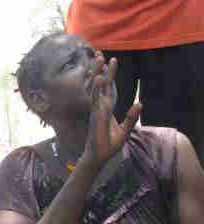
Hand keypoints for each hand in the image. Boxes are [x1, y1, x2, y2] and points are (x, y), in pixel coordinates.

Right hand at [82, 52, 141, 168]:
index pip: (109, 88)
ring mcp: (97, 110)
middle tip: (100, 53)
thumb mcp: (125, 130)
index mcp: (106, 109)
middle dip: (101, 68)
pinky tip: (99, 78)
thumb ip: (132, 116)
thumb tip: (140, 103)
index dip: (110, 75)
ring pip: (97, 87)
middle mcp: (100, 106)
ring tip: (99, 59)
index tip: (112, 61)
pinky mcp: (96, 115)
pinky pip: (96, 99)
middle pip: (101, 84)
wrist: (99, 156)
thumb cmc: (109, 145)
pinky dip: (98, 88)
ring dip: (98, 73)